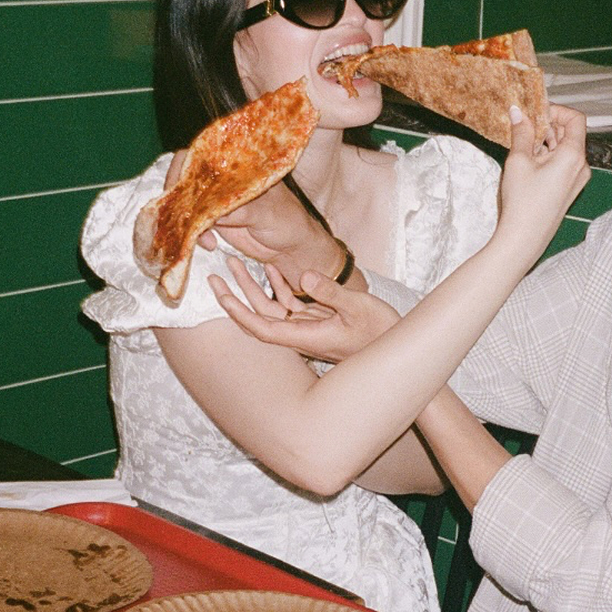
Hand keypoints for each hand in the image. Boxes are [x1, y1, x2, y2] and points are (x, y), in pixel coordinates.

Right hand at [166, 150, 341, 283]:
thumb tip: (212, 211)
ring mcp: (216, 200)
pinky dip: (194, 234)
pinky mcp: (214, 221)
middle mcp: (223, 180)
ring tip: (205, 238)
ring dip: (187, 221)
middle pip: (187, 179)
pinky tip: (209, 244)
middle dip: (180, 198)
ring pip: (187, 204)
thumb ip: (241, 209)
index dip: (184, 167)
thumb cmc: (287, 221)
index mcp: (238, 167)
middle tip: (183, 217)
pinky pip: (194, 224)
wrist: (291, 248)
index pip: (203, 156)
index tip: (178, 187)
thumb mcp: (267, 212)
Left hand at [210, 260, 398, 364]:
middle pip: (258, 316)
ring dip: (253, 287)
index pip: (260, 327)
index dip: (237, 312)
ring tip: (235, 263)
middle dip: (236, 295)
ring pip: (270, 308)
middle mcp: (300, 335)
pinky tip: (269, 269)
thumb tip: (306, 276)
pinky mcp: (316, 322)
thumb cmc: (379, 331)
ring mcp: (307, 328)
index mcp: (305, 336)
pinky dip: (278, 286)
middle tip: (215, 274)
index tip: (220, 294)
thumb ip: (330, 293)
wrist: (395, 347)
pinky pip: (289, 305)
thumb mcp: (357, 307)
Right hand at [494, 101, 589, 268]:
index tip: (535, 114)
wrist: (525, 238)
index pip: (575, 118)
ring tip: (522, 145)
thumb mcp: (519, 161)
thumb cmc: (523, 201)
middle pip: (570, 133)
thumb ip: (521, 132)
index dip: (556, 111)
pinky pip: (563, 162)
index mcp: (574, 155)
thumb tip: (518, 111)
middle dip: (547, 125)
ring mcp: (577, 178)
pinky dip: (548, 155)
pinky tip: (528, 161)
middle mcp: (581, 165)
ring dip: (546, 141)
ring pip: (565, 148)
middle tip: (523, 127)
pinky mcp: (569, 188)